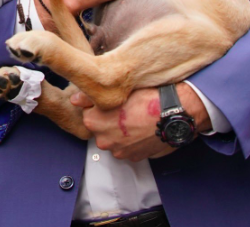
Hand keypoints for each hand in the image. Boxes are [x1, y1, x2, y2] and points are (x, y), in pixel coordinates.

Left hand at [69, 84, 209, 161]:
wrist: (176, 113)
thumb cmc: (148, 97)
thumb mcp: (118, 91)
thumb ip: (90, 97)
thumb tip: (74, 99)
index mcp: (94, 121)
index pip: (88, 113)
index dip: (100, 106)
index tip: (112, 101)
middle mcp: (103, 140)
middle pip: (99, 128)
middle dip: (108, 120)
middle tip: (125, 109)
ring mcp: (119, 152)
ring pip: (114, 139)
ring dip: (120, 132)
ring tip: (136, 118)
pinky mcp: (134, 158)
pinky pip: (127, 148)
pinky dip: (132, 141)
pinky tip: (143, 129)